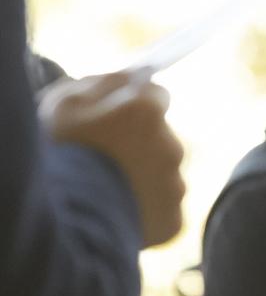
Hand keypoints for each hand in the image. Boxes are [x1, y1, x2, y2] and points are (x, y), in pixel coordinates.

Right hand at [39, 70, 185, 246]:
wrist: (65, 217)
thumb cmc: (59, 153)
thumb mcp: (64, 103)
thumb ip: (102, 84)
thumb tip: (130, 75)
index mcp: (146, 111)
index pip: (156, 95)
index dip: (135, 105)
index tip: (119, 116)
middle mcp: (171, 146)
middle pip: (161, 139)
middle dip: (138, 145)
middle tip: (104, 159)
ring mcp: (175, 186)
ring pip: (162, 176)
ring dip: (141, 179)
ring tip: (105, 189)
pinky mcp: (173, 220)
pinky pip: (161, 210)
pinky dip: (144, 211)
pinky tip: (115, 213)